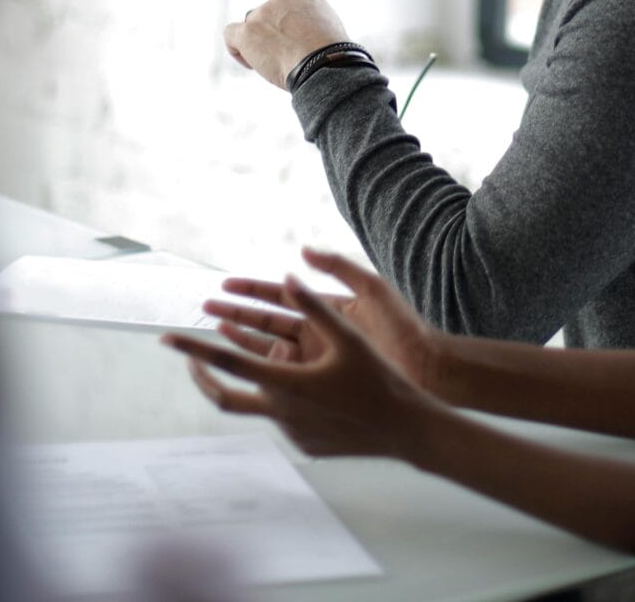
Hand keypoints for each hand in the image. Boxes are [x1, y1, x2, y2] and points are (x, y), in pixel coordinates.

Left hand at [163, 274, 441, 459]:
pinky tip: (313, 386)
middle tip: (189, 356)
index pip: (227, 362)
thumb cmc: (379, 379)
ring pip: (258, 402)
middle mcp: (281, 413)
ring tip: (277, 355)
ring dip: (257, 380)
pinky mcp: (305, 445)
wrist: (406, 430)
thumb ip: (315, 307)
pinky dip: (284, 397)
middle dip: (202, 374)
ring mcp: (291, 433)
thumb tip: (290, 277)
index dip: (193, 348)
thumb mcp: (348, 337)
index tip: (166, 338)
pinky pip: (283, 417)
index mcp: (286, 383)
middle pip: (224, 395)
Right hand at [203, 247, 444, 391]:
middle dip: (236, 313)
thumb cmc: (404, 328)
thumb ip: (338, 267)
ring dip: (242, 339)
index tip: (224, 284)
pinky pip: (286, 375)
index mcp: (329, 308)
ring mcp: (320, 359)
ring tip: (214, 332)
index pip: (281, 295)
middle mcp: (320, 333)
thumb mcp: (372, 289)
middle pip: (268, 321)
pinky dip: (263, 370)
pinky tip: (243, 368)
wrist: (429, 368)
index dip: (251, 289)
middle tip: (204, 309)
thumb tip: (303, 251)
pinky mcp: (324, 382)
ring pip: (271, 348)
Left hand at [223, 0, 352, 88]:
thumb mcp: (330, 28)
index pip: (288, 5)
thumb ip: (313, 22)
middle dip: (273, 32)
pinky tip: (251, 64)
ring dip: (258, 42)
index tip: (295, 40)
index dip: (289, 23)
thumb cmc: (330, 55)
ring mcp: (262, 13)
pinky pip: (231, 34)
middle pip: (269, 14)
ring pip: (252, 26)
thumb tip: (304, 33)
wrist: (322, 65)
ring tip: (274, 64)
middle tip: (286, 54)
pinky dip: (237, 49)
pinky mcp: (247, 31)